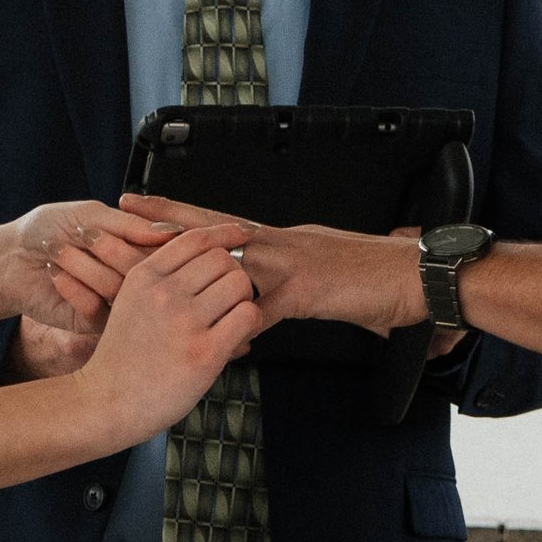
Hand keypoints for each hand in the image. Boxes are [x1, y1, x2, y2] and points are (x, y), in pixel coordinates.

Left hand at [0, 200, 177, 345]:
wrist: (11, 257)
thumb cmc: (49, 229)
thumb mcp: (90, 215)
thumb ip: (131, 225)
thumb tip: (171, 231)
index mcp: (138, 248)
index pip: (167, 248)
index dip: (147, 237)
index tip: (117, 225)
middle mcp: (132, 277)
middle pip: (148, 270)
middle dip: (110, 248)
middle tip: (83, 236)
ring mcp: (116, 303)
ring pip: (120, 289)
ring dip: (84, 264)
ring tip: (58, 251)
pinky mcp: (94, 324)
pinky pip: (96, 308)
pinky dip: (72, 286)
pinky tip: (54, 272)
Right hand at [76, 223, 263, 441]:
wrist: (106, 401)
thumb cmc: (124, 356)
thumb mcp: (130, 302)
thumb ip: (161, 279)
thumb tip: (210, 254)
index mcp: (144, 276)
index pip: (196, 238)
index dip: (225, 234)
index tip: (242, 235)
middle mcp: (164, 292)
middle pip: (222, 259)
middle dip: (232, 275)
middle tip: (228, 299)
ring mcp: (184, 321)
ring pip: (239, 283)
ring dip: (244, 298)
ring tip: (231, 319)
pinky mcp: (205, 351)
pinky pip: (248, 315)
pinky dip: (251, 322)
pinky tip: (238, 336)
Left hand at [118, 194, 421, 337]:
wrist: (415, 275)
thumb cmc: (373, 275)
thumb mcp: (319, 273)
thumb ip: (282, 284)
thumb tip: (256, 298)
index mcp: (280, 237)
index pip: (221, 222)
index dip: (181, 213)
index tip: (145, 206)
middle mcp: (280, 241)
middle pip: (213, 227)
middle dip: (166, 219)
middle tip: (125, 209)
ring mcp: (290, 263)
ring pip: (228, 259)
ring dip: (187, 264)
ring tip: (151, 265)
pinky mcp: (306, 290)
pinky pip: (264, 308)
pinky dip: (241, 324)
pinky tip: (218, 335)